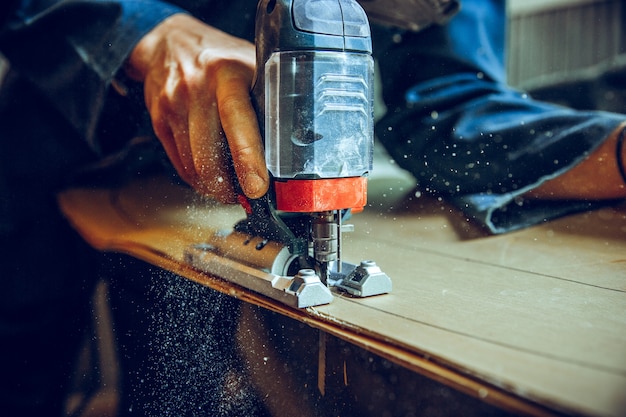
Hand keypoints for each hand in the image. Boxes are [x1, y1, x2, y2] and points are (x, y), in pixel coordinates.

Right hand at [126, 13, 268, 202]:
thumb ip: (268, 98)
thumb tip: (292, 146)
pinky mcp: (158, 121)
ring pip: (194, 166)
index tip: (257, 188)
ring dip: (215, 187)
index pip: (236, 121)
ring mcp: (172, 106)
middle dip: (229, 187)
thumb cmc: (222, 59)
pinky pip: (180, 164)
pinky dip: (199, 180)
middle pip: (209, 155)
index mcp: (226, 73)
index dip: (247, 158)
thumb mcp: (252, 65)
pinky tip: (213, 180)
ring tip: (232, 191)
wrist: (170, 42)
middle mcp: (195, 89)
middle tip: (248, 197)